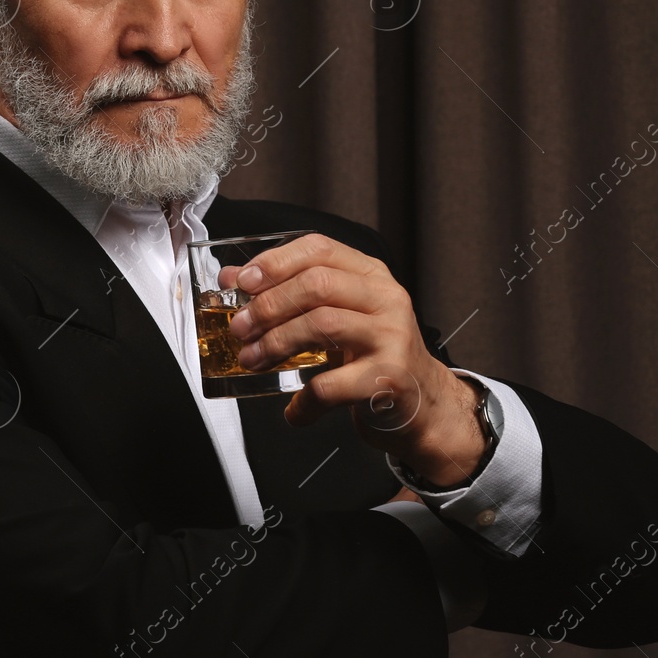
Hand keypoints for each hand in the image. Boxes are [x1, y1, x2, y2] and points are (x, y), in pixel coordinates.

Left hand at [219, 232, 486, 486]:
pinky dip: (304, 399)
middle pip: (317, 284)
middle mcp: (387, 299)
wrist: (424, 407)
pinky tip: (295, 409)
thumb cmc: (373, 358)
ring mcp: (392, 337)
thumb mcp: (338, 317)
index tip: (242, 282)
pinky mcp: (389, 378)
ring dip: (276, 343)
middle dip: (268, 305)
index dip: (275, 261)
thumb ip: (292, 296)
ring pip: (322, 324)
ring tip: (251, 360)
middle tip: (239, 328)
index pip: (320, 248)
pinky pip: (331, 384)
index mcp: (372, 276)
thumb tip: (233, 278)